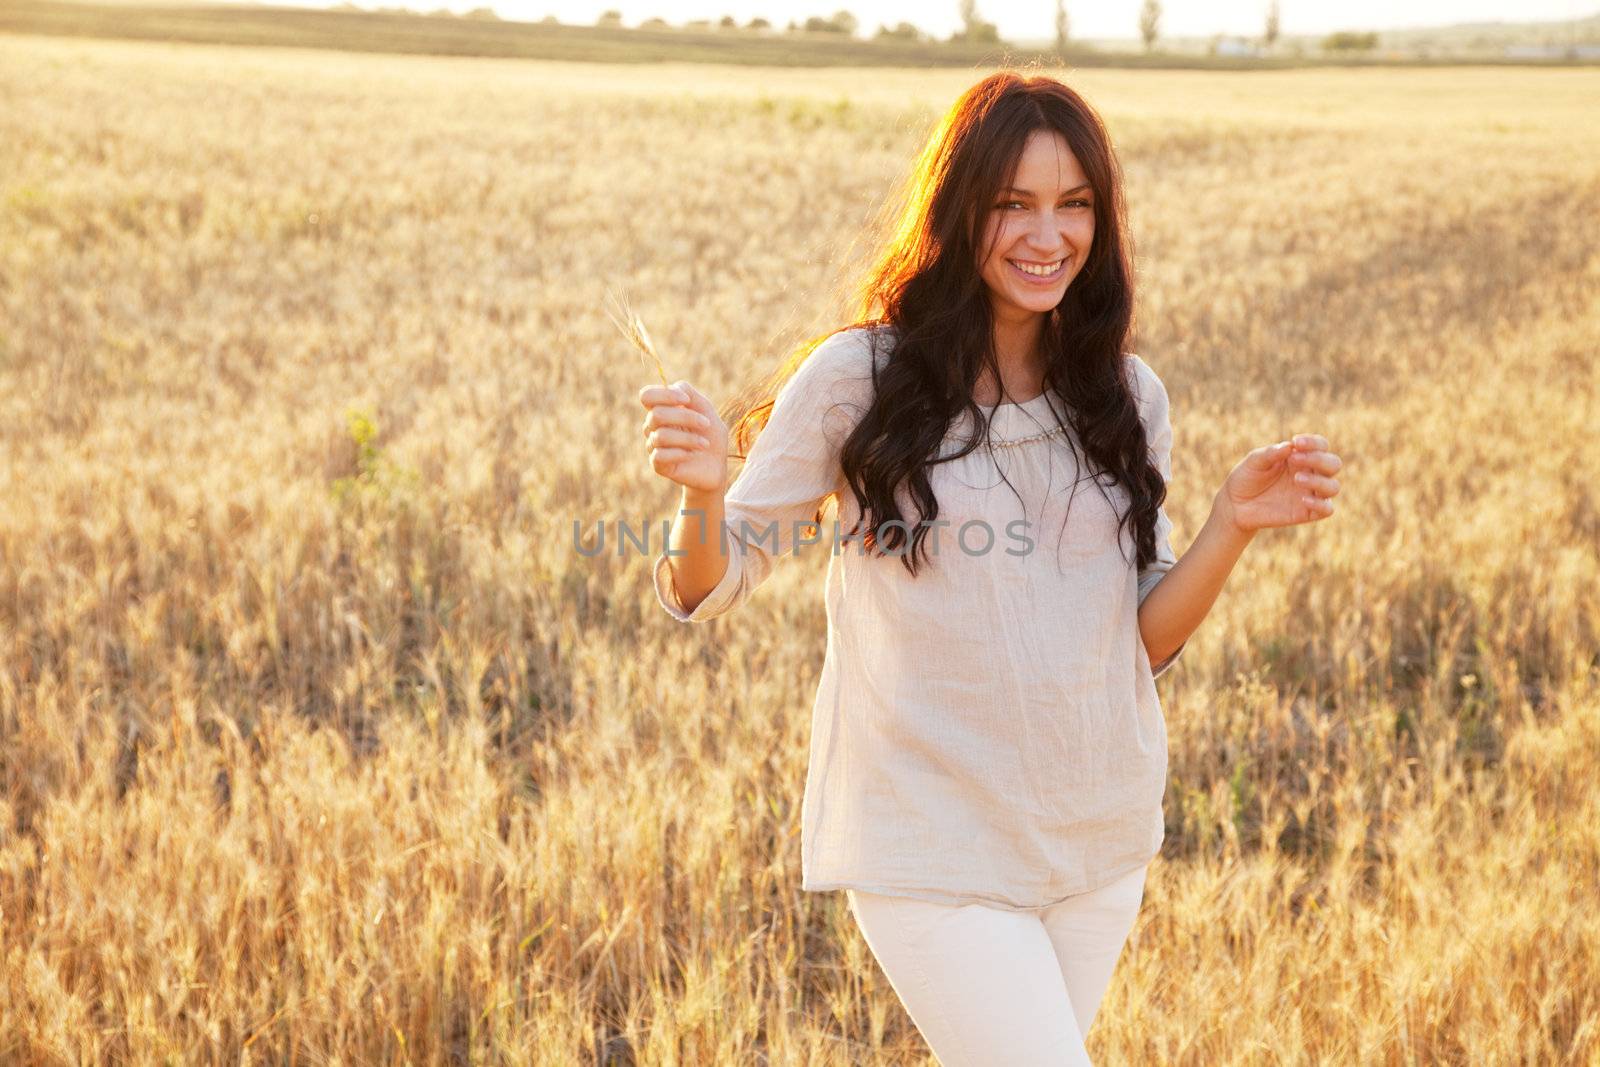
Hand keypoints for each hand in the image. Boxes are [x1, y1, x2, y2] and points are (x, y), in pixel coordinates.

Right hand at [638, 379, 728, 494]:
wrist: (718, 465)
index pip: (647, 396)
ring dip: (689, 438)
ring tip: (705, 444)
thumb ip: (692, 395)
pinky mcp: (658, 465)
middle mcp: (653, 427)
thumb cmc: (711, 436)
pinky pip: (660, 455)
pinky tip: (692, 455)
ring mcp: (654, 446)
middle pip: (657, 415)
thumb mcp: (707, 411)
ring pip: (661, 436)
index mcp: (662, 410)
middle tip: (706, 424)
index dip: (664, 395)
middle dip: (686, 417)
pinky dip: (680, 453)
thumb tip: (674, 386)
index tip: (686, 400)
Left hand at [1215, 433, 1341, 533]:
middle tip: (1294, 459)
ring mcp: (1310, 494)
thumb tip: (1289, 446)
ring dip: (1319, 481)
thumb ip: (1271, 453)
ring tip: (1296, 479)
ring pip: (1333, 487)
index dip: (1314, 442)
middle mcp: (1310, 474)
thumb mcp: (1254, 462)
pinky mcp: (1307, 513)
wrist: (1235, 505)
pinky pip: (1327, 509)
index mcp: (1301, 457)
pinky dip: (1321, 504)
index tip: (1296, 442)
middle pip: (1334, 464)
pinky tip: (1303, 499)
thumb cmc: (1246, 478)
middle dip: (1318, 459)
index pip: (1321, 446)